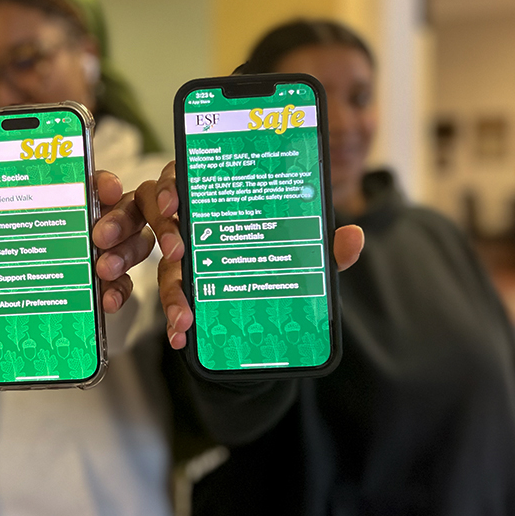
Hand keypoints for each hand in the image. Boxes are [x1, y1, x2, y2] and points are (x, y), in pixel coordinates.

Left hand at [0, 170, 153, 313]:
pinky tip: (105, 302)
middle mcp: (100, 220)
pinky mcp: (114, 281)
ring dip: (123, 255)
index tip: (107, 188)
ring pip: (137, 244)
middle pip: (126, 211)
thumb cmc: (18, 250)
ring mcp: (112, 250)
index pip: (97, 181)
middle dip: (117, 221)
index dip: (106, 182)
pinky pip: (127, 283)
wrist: (35, 297)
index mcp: (73, 198)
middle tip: (98, 236)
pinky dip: (119, 292)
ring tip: (102, 271)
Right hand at [138, 161, 365, 348]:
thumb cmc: (281, 260)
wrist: (271, 313)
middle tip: (178, 251)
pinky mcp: (183, 291)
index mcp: (217, 199)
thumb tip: (353, 237)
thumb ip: (325, 247)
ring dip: (170, 291)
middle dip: (165, 230)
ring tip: (184, 315)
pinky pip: (170, 302)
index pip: (185, 178)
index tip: (175, 200)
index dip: (173, 185)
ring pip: (162, 266)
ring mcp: (182, 259)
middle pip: (161, 215)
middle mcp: (193, 223)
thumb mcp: (305, 254)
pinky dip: (174, 320)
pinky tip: (182, 336)